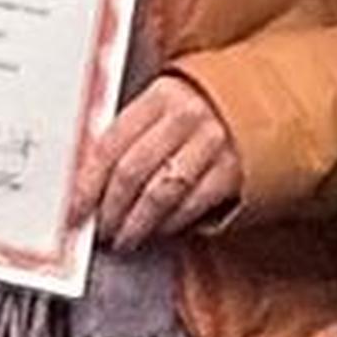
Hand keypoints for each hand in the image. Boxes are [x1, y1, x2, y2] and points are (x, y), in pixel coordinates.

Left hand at [79, 72, 245, 247]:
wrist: (260, 102)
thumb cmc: (199, 109)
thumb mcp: (163, 107)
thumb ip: (129, 134)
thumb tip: (86, 179)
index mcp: (159, 97)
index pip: (110, 146)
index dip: (86, 185)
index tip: (76, 211)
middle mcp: (185, 117)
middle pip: (132, 173)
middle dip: (110, 210)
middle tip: (102, 230)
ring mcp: (211, 144)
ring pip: (160, 195)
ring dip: (137, 224)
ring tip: (125, 238)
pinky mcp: (232, 170)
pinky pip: (191, 205)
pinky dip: (170, 224)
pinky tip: (158, 231)